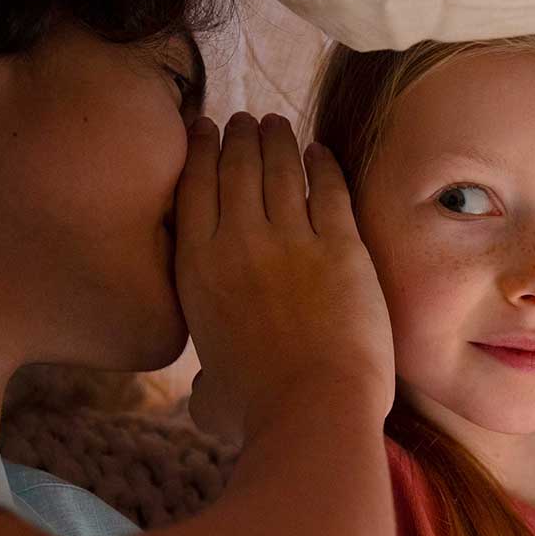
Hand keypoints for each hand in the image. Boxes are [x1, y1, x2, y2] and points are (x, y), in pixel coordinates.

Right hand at [175, 112, 394, 439]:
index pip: (193, 187)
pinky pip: (329, 189)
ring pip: (280, 167)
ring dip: (277, 139)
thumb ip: (203, 378)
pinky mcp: (341, 247)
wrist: (314, 412)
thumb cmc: (258, 413)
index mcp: (196, 269)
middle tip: (245, 122)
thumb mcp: (208, 392)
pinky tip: (321, 151)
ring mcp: (291, 240)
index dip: (199, 151)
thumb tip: (205, 392)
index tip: (205, 131)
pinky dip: (323, 163)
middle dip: (239, 136)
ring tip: (276, 125)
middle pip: (236, 166)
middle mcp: (237, 242)